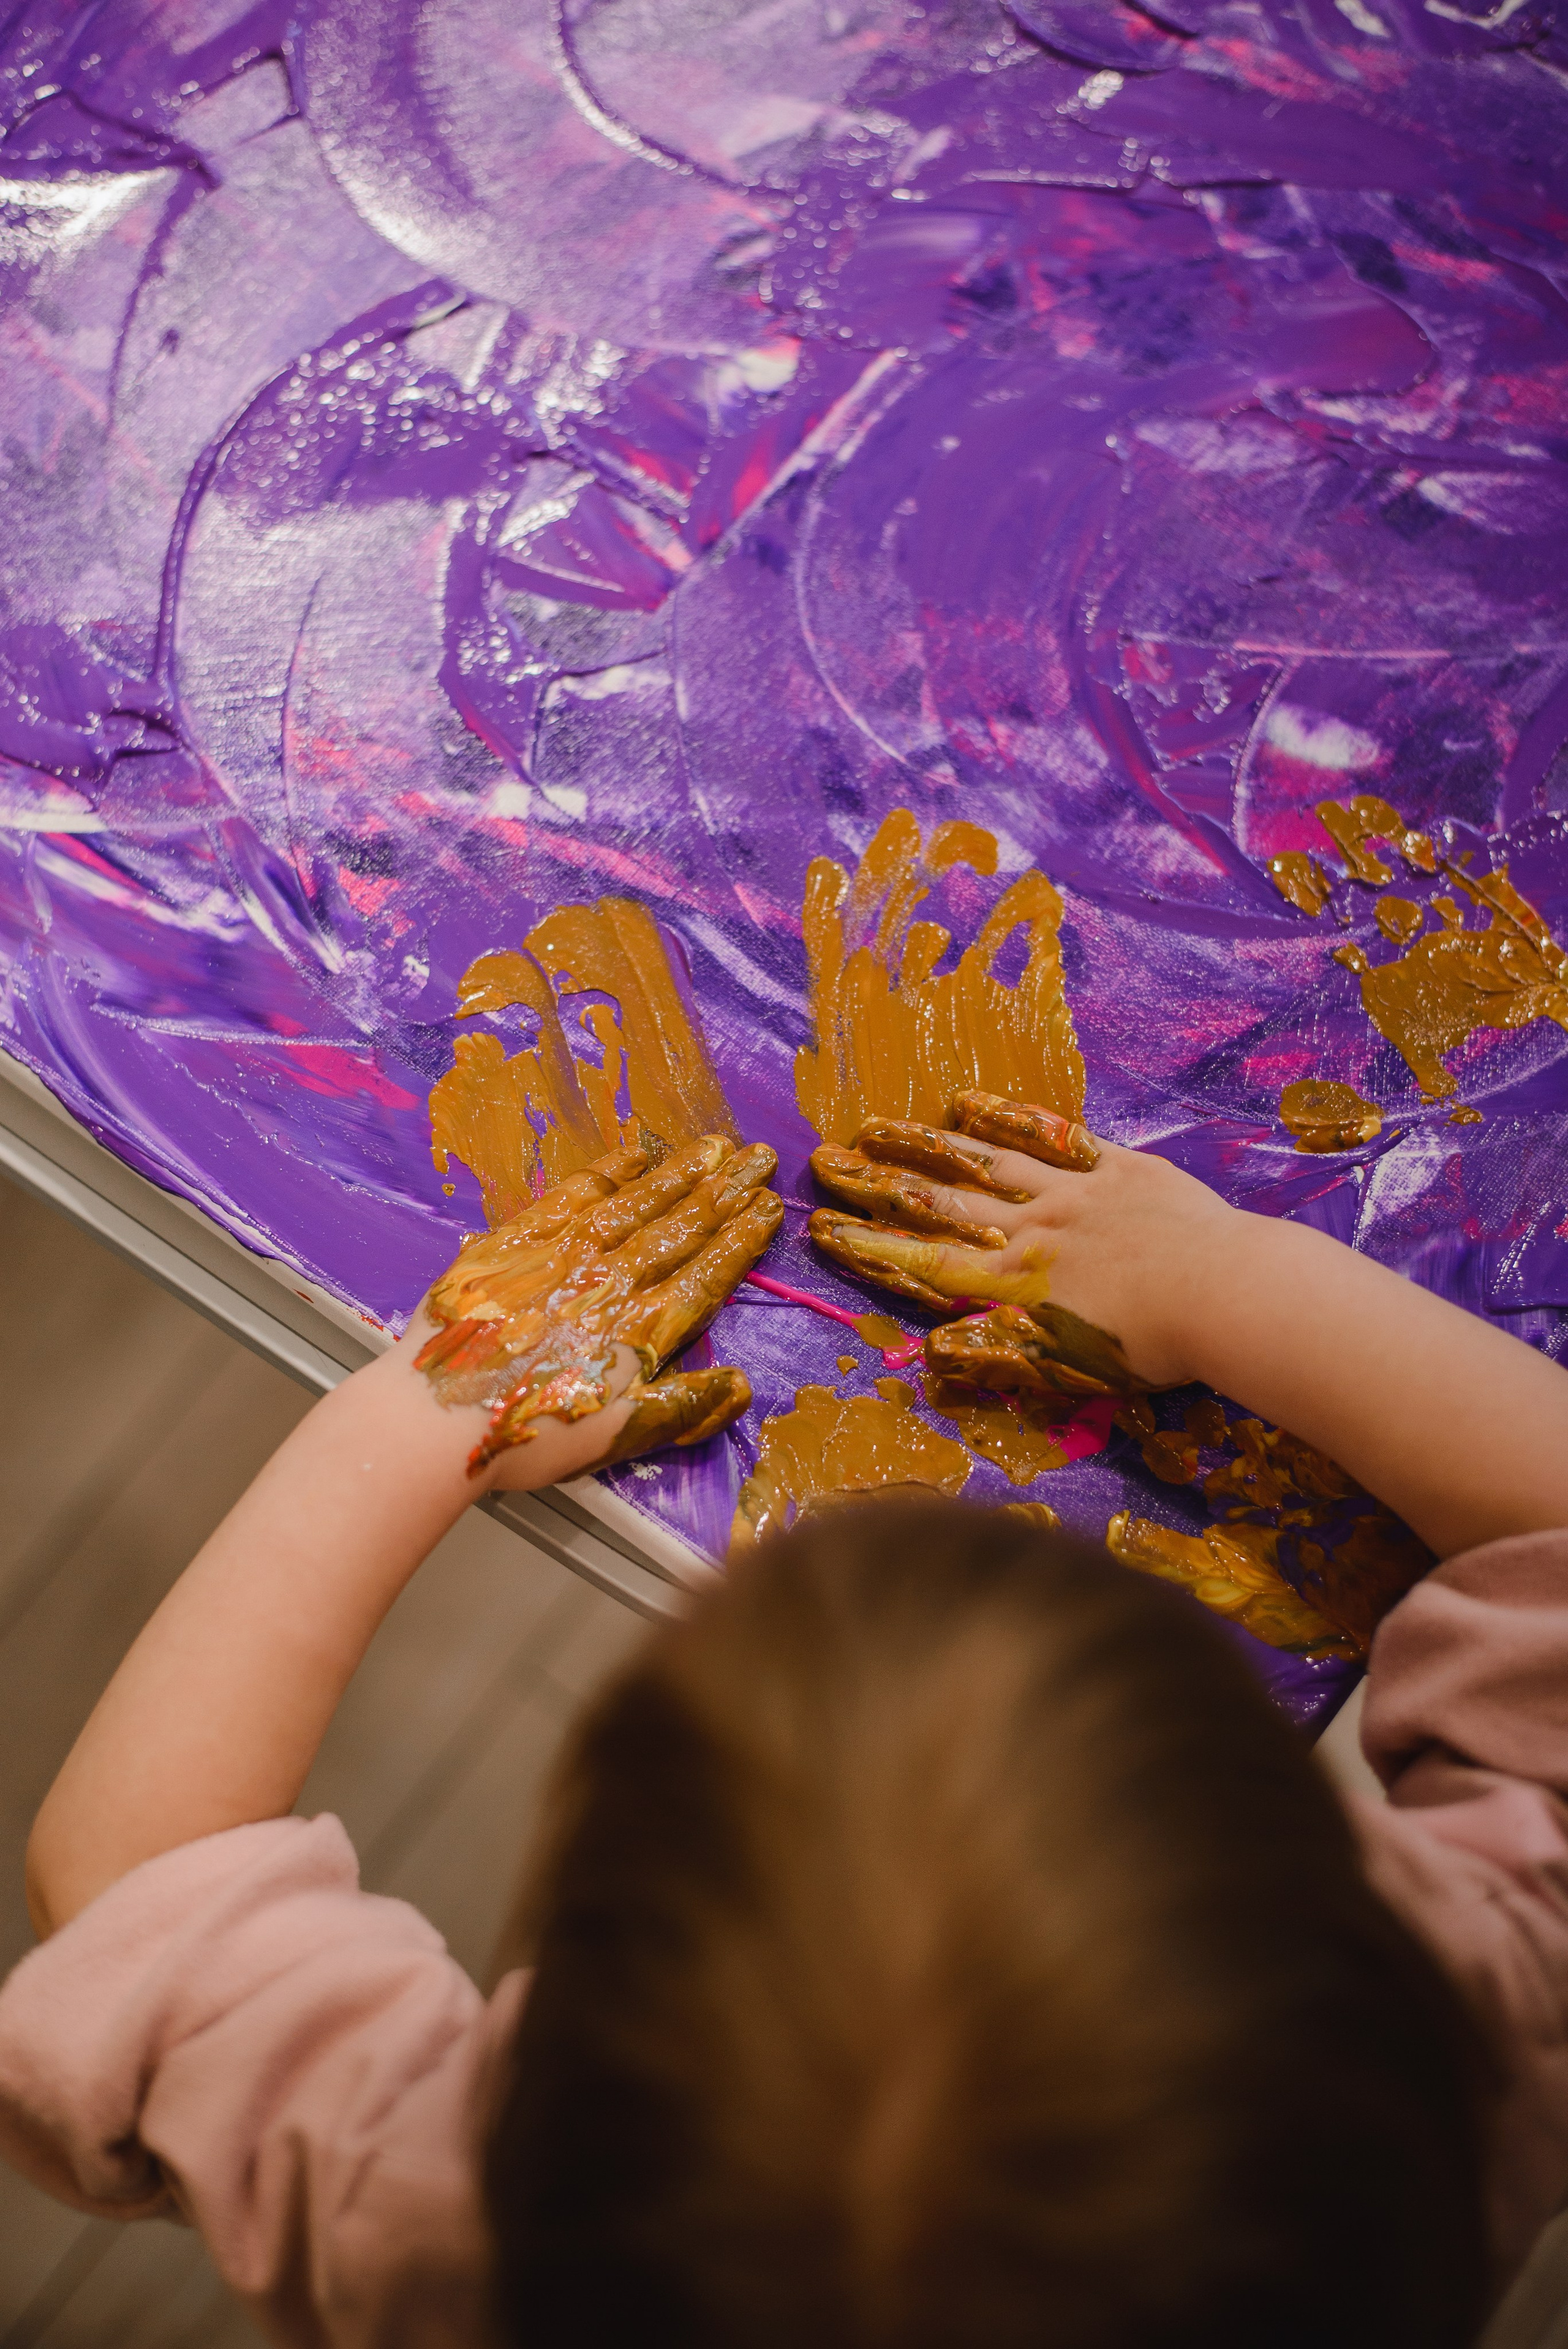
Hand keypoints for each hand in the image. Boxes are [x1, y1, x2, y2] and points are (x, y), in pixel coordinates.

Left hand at [412, 1136, 781, 1486]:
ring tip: (712, 1147)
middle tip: (759, 1156)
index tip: (769, 1208)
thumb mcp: (618, 1438)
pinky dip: (607, 1173)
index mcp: (639, 1329)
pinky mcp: (514, 1243)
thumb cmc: (528, 1436)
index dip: (741, 1240)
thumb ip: (683, 1407)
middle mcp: (608, 1280)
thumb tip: (741, 1384)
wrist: (435, 1418)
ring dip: (677, 1174)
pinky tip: (633, 1155)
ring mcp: (561, 1255)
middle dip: (724, 1192)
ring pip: (634, 1204)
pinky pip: (572, 1196)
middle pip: (679, 1228)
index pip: (704, 1274)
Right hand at [808, 1089, 1233, 1393]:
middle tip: (826, 1161)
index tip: (823, 1227)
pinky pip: (1050, 1137)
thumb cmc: (1150, 1346)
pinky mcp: (1118, 1168)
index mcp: (1017, 1284)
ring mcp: (1073, 1192)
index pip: (926, 1262)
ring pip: (984, 1162)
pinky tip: (969, 1102)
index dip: (871, 1246)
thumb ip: (995, 1357)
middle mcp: (1032, 1229)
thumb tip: (926, 1357)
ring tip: (878, 1128)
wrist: (1226, 1292)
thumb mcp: (1067, 1368)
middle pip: (940, 1203)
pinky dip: (1006, 1119)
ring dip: (926, 1145)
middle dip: (877, 1185)